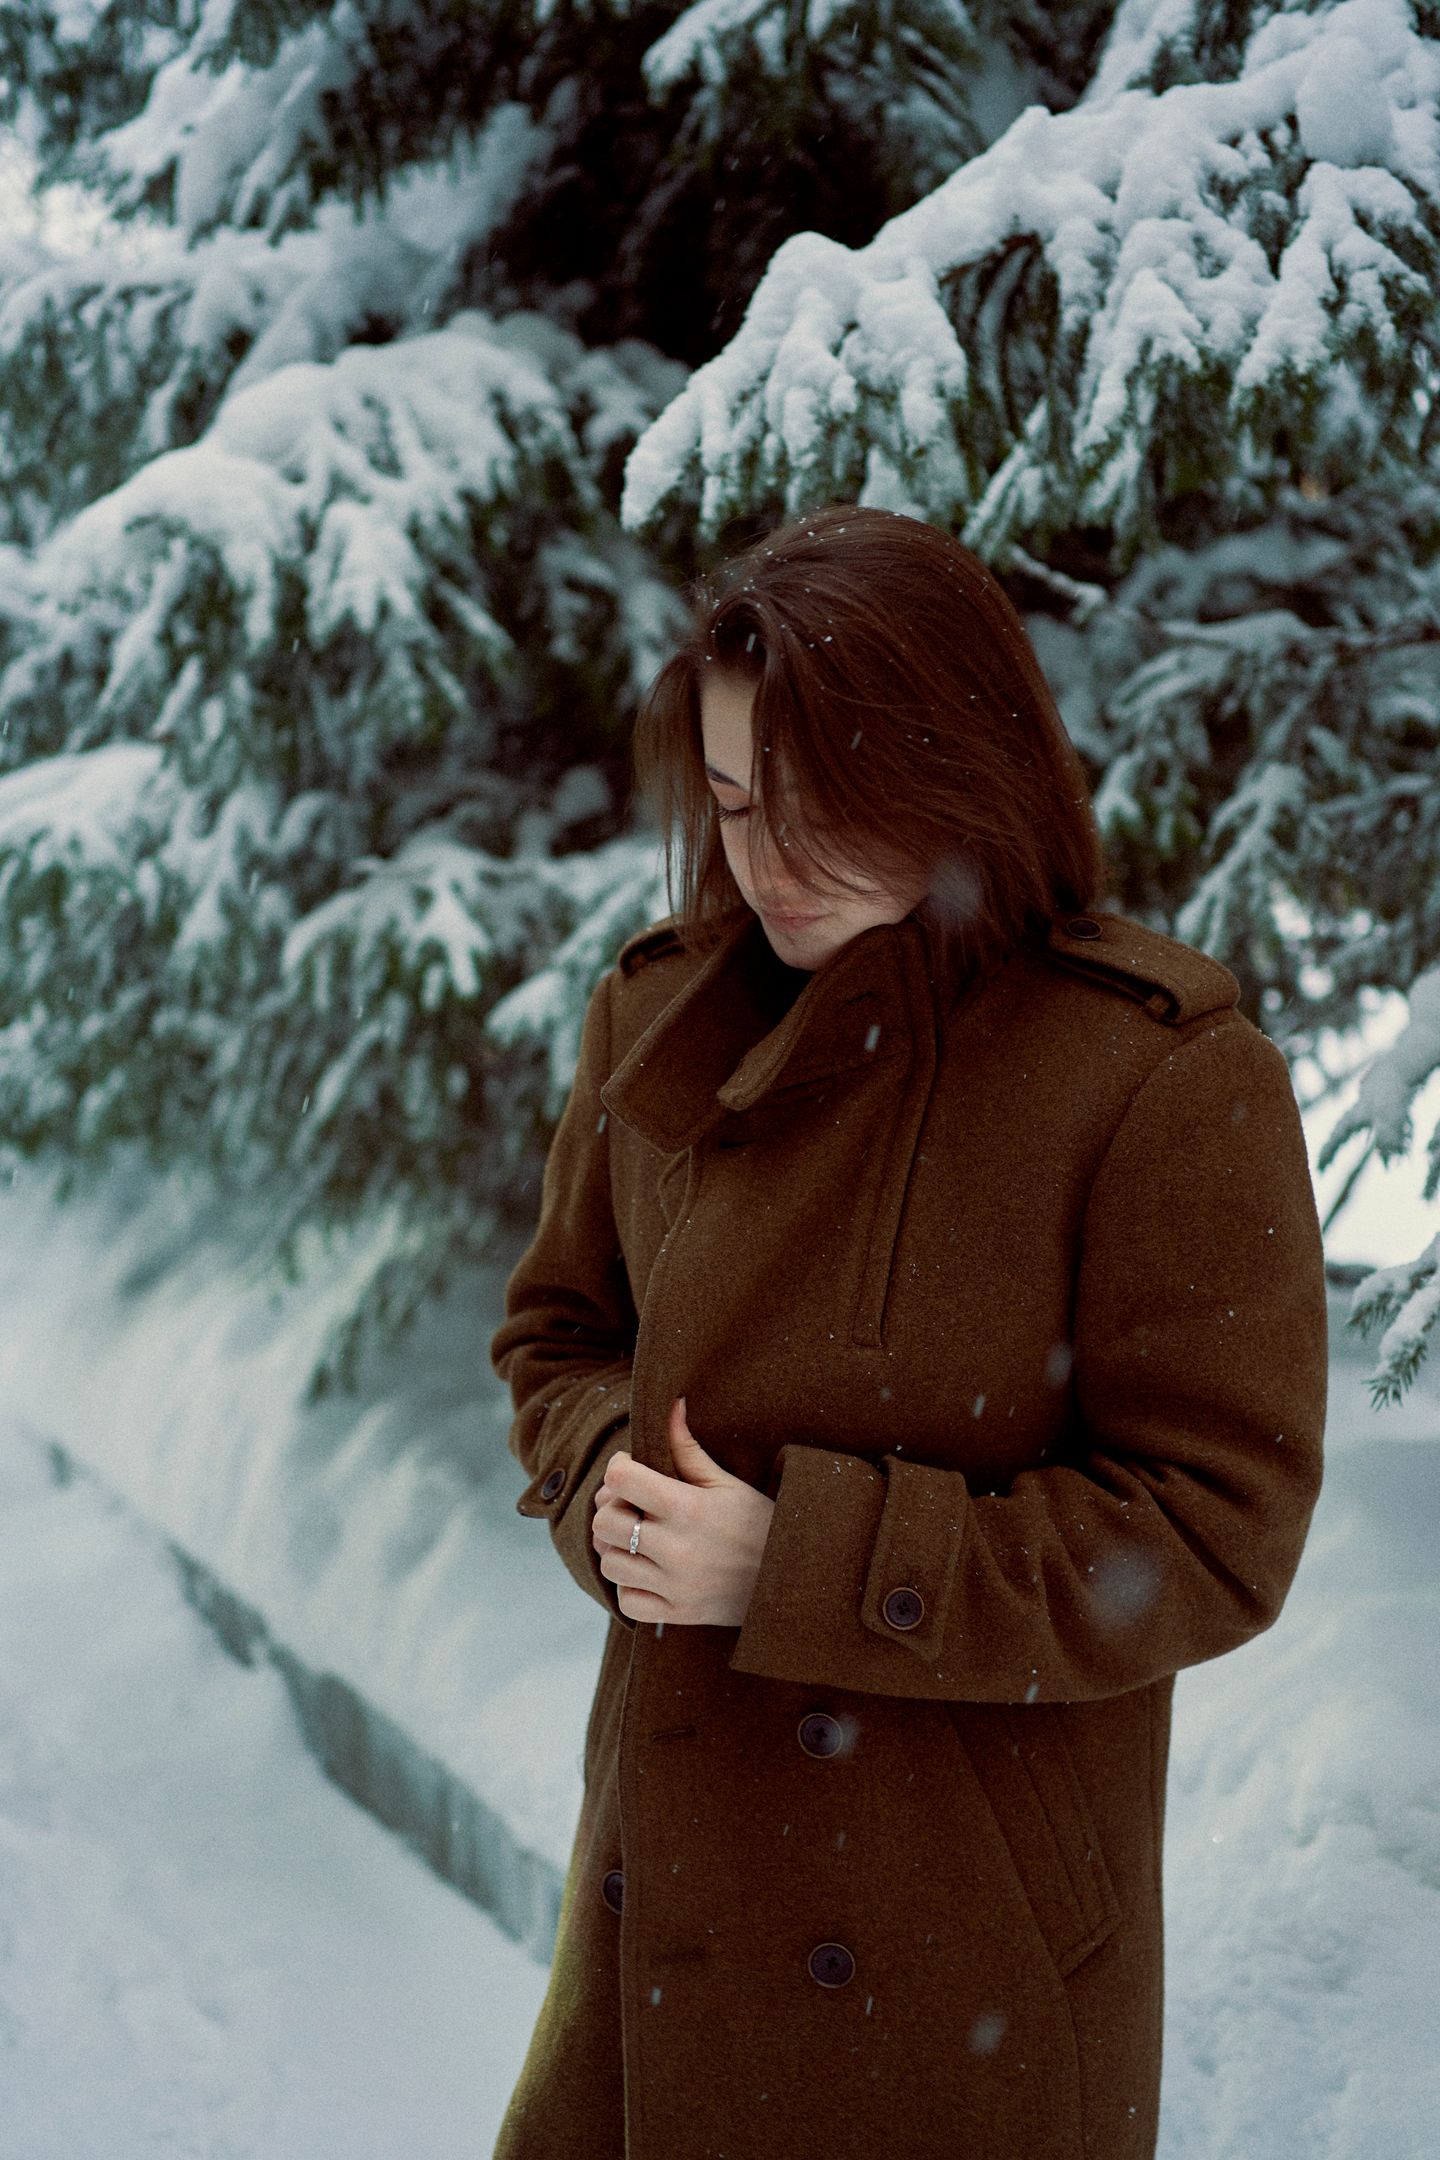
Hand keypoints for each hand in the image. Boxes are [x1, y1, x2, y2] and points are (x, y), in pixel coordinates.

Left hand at [591, 1396, 776, 1626]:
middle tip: (632, 1508)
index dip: (619, 1470)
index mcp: (688, 1507)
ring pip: (610, 1564)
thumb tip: (672, 1405)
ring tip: (639, 1541)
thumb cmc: (759, 1522)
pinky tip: (649, 1572)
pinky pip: (627, 1602)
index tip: (633, 1472)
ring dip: (618, 1549)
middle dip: (612, 1509)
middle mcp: (677, 1548)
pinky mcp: (677, 1614)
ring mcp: (676, 1585)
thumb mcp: (727, 1482)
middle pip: (604, 1523)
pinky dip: (631, 1587)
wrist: (792, 1578)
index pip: (620, 1479)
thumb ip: (688, 1448)